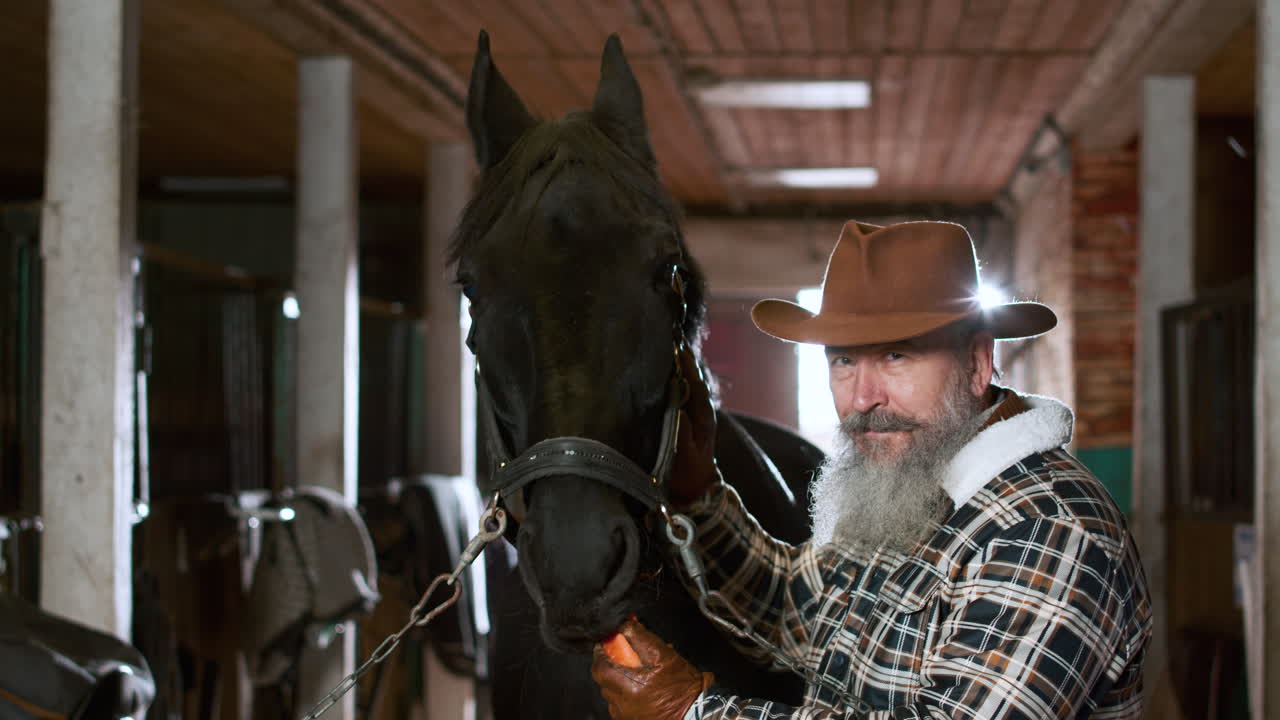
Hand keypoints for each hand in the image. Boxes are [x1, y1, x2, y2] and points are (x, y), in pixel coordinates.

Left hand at [592, 618, 714, 719]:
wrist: (698, 713)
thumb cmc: (684, 688)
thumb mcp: (664, 655)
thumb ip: (640, 637)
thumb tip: (624, 626)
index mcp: (629, 687)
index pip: (599, 666)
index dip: (602, 652)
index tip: (609, 643)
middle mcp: (623, 704)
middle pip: (604, 679)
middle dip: (613, 664)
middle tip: (627, 656)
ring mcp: (625, 716)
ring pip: (612, 692)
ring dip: (620, 679)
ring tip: (640, 673)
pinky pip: (620, 704)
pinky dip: (626, 694)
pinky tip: (643, 688)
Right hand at [667, 348, 718, 507]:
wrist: (693, 492)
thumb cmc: (689, 475)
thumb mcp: (684, 454)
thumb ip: (681, 431)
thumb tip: (677, 404)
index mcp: (703, 415)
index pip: (695, 380)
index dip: (685, 362)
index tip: (674, 344)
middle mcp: (699, 409)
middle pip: (690, 376)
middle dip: (679, 357)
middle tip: (665, 335)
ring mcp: (692, 413)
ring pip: (684, 383)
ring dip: (673, 366)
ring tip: (660, 346)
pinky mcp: (682, 418)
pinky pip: (677, 393)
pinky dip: (669, 380)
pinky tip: (656, 372)